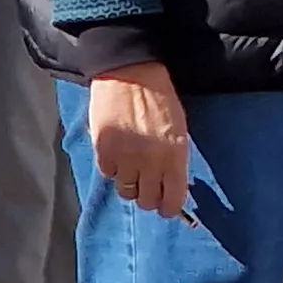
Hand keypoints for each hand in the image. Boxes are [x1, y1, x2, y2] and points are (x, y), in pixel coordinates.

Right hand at [88, 63, 194, 221]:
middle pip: (147, 200)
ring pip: (126, 191)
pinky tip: (118, 155)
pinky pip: (108, 174)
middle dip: (149, 198)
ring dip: (130, 184)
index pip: (173, 199)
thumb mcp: (179, 129)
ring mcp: (125, 157)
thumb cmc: (160, 99)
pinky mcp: (103, 151)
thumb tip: (173, 186)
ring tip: (132, 169)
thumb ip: (175, 159)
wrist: (130, 74)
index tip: (167, 208)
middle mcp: (150, 162)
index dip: (169, 208)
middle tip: (148, 189)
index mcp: (175, 156)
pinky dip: (113, 169)